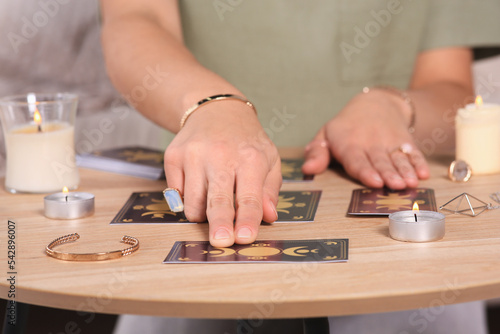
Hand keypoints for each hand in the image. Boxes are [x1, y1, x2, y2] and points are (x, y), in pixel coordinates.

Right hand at [164, 101, 281, 246]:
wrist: (216, 110)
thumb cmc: (246, 141)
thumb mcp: (269, 159)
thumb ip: (270, 190)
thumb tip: (269, 216)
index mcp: (250, 158)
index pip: (249, 196)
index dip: (246, 220)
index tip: (244, 238)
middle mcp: (220, 155)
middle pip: (217, 200)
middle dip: (219, 224)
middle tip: (220, 242)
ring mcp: (193, 155)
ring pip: (193, 203)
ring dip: (203, 214)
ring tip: (213, 203)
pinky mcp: (173, 156)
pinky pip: (176, 193)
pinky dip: (187, 199)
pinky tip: (198, 184)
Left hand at [302, 89, 428, 188]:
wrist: (375, 104)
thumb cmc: (345, 128)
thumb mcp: (326, 135)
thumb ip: (317, 153)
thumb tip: (307, 169)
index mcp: (349, 144)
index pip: (356, 160)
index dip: (365, 171)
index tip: (373, 181)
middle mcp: (371, 144)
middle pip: (380, 161)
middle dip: (388, 174)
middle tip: (395, 185)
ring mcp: (390, 143)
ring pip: (398, 159)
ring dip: (405, 171)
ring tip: (412, 182)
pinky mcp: (405, 142)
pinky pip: (413, 153)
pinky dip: (419, 163)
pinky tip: (424, 173)